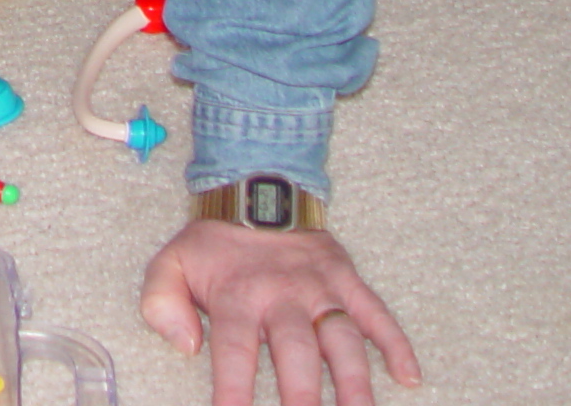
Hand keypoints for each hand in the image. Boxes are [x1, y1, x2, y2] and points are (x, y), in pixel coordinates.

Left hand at [139, 219, 419, 405]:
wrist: (254, 187)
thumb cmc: (213, 243)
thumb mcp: (170, 262)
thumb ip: (161, 302)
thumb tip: (186, 346)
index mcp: (237, 296)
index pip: (234, 352)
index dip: (234, 391)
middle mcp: (282, 294)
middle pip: (296, 352)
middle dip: (302, 396)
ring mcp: (319, 287)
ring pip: (342, 339)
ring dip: (355, 382)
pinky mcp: (347, 278)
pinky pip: (376, 312)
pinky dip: (395, 342)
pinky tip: (409, 376)